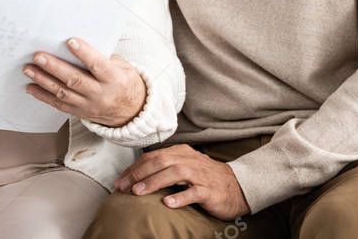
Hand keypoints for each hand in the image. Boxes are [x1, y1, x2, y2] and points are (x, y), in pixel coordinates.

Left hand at [23, 37, 146, 127]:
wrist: (131, 112)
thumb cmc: (124, 82)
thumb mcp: (123, 67)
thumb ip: (104, 57)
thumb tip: (78, 45)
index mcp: (114, 79)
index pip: (98, 65)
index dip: (84, 53)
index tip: (70, 41)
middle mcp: (101, 94)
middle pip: (75, 80)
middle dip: (54, 67)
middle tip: (38, 56)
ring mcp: (89, 105)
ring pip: (63, 93)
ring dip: (43, 80)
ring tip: (29, 69)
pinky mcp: (80, 113)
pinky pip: (59, 105)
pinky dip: (43, 96)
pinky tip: (31, 87)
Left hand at [113, 144, 250, 219]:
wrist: (237, 186)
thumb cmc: (206, 178)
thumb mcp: (185, 166)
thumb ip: (165, 166)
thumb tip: (138, 174)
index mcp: (181, 153)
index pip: (152, 157)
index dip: (134, 168)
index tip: (120, 180)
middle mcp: (189, 160)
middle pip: (160, 162)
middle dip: (138, 174)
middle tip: (122, 186)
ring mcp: (200, 175)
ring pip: (174, 174)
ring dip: (154, 182)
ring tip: (138, 192)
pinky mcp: (209, 190)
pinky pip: (193, 192)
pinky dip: (180, 197)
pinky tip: (168, 204)